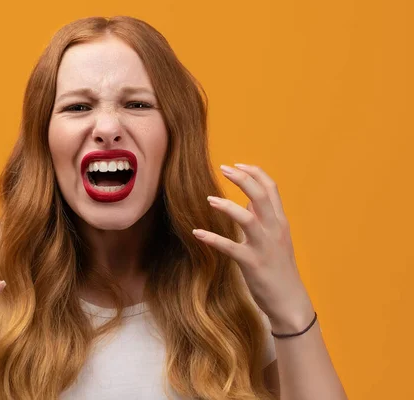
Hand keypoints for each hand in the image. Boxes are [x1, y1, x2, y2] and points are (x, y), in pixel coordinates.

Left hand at [192, 164, 314, 332]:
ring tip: (209, 199)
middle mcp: (275, 230)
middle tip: (223, 168)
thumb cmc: (279, 268)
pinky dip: (212, 239)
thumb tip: (250, 200)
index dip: (254, 173)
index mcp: (280, 222)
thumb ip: (265, 218)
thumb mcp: (276, 239)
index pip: (271, 189)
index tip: (237, 164)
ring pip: (248, 218)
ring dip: (227, 206)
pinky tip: (197, 233)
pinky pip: (230, 247)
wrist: (289, 301)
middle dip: (242, 179)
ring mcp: (264, 247)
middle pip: (261, 196)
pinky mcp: (252, 264)